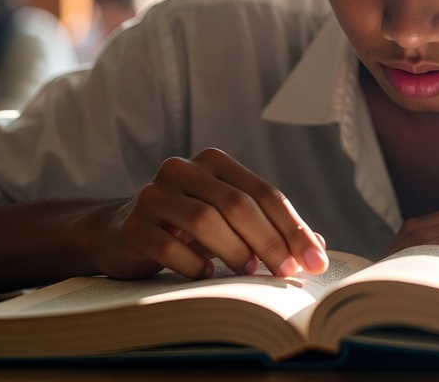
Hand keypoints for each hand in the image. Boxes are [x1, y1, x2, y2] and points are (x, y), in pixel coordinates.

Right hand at [93, 148, 327, 280]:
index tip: (316, 259)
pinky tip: (205, 275)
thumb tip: (318, 248)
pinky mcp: (133, 224)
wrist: (120, 233)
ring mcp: (154, 195)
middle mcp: (183, 170)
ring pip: (204, 220)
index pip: (264, 193)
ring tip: (250, 273)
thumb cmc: (185, 228)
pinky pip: (168, 245)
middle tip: (288, 272)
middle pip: (237, 204)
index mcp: (214, 163)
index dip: (293, 228)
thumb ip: (269, 229)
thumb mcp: (228, 222)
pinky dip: (192, 263)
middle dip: (270, 241)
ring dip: (234, 250)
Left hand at [388, 193, 438, 276]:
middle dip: (394, 254)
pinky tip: (419, 279)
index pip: (427, 223)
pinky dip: (431, 260)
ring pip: (433, 237)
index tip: (385, 269)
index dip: (400, 246)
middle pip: (421, 228)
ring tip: (390, 284)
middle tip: (379, 281)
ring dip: (406, 260)